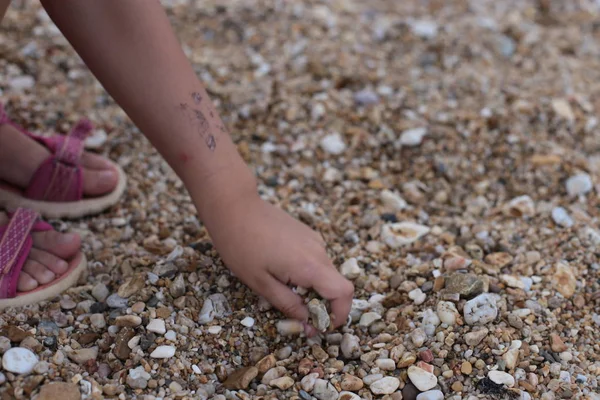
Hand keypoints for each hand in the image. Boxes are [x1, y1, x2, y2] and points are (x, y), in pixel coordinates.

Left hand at [202, 193, 353, 332]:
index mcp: (310, 266)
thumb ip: (289, 305)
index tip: (324, 326)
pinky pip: (314, 259)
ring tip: (279, 284)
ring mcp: (314, 239)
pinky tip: (278, 267)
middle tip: (294, 312)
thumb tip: (308, 324)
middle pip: (334, 284)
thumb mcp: (261, 284)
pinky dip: (305, 271)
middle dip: (321, 303)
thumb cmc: (242, 246)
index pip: (344, 293)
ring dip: (310, 286)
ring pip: (323, 272)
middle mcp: (319, 251)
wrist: (235, 207)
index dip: (340, 314)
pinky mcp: (306, 233)